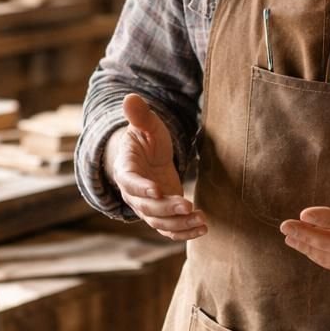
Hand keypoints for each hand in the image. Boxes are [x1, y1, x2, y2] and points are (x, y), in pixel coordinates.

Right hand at [104, 93, 206, 241]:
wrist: (146, 159)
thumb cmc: (145, 139)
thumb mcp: (145, 126)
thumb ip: (139, 116)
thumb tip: (130, 98)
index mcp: (126, 171)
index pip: (130, 183)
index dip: (142, 188)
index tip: (157, 191)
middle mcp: (133, 194)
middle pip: (146, 208)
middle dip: (167, 209)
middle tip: (187, 206)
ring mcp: (146, 207)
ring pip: (158, 223)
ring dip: (179, 224)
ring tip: (201, 220)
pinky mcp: (161, 215)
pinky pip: (169, 229)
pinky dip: (184, 232)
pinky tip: (203, 228)